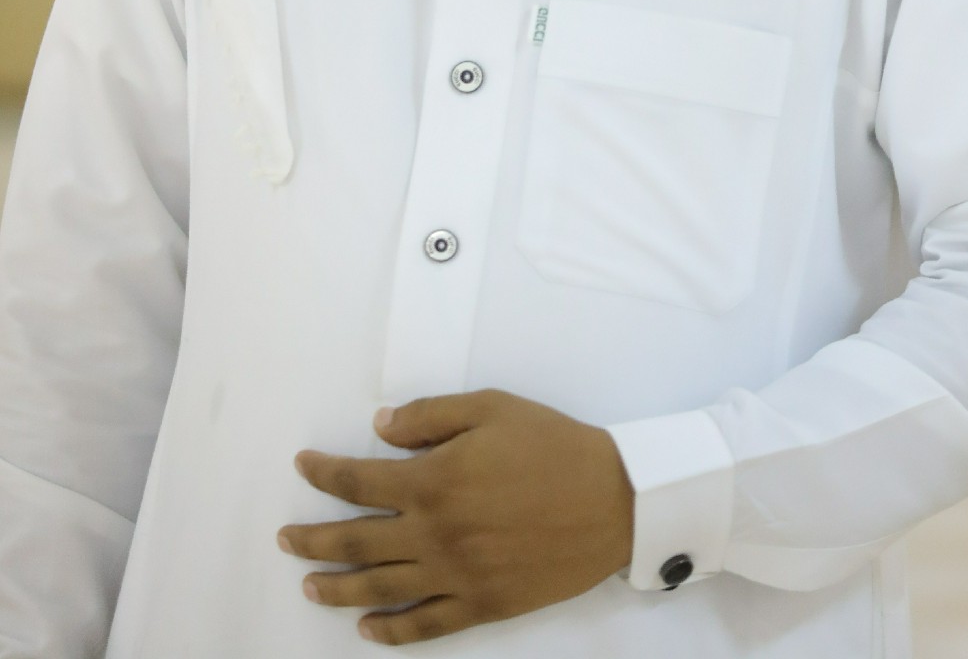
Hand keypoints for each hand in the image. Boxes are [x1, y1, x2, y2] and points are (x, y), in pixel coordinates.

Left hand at [277, 387, 634, 643]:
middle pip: (354, 542)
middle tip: (285, 537)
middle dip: (312, 538)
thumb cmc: (551, 444)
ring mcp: (456, 576)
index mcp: (433, 480)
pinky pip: (424, 626)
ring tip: (308, 584)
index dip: (324, 473)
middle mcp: (434, 534)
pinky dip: (390, 631)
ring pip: (379, 589)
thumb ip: (429, 416)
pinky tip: (367, 627)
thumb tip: (380, 427)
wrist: (611, 499)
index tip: (303, 465)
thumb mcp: (490, 407)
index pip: (358, 480)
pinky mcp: (481, 604)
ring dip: (336, 588)